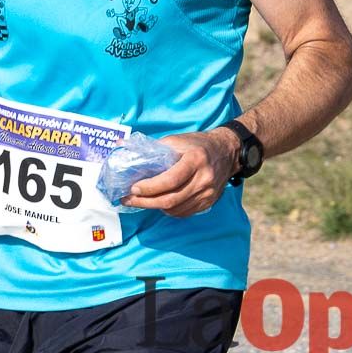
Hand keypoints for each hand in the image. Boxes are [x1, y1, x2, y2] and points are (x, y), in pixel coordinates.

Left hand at [121, 129, 237, 217]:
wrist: (227, 151)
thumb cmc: (198, 144)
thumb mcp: (178, 140)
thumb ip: (155, 148)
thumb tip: (124, 148)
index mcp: (196, 159)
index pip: (170, 180)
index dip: (149, 187)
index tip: (133, 188)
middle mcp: (204, 178)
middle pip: (171, 199)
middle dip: (146, 202)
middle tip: (129, 200)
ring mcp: (208, 193)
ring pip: (176, 209)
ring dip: (155, 207)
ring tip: (140, 201)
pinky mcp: (209, 202)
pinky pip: (184, 212)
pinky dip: (169, 210)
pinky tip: (159, 202)